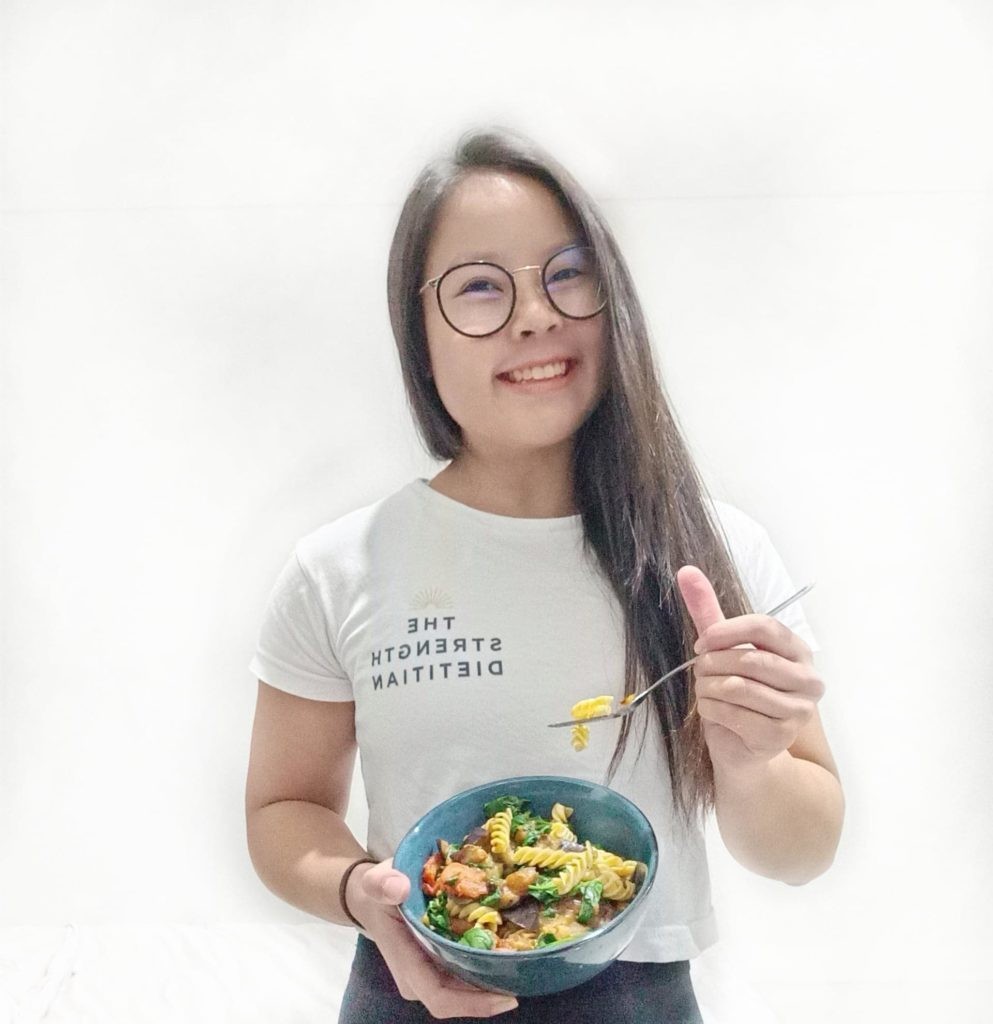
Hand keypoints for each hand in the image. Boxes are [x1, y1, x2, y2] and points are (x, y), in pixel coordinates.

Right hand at [346, 858, 518, 1018]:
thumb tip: (397, 887)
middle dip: (494, 991)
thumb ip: (382, 883)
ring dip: (495, 978)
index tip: (508, 997)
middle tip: (528, 972)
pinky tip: (509, 948)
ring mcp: (432, 973)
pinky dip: (488, 964)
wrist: (374, 898)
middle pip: (461, 999)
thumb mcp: (376, 882)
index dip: (474, 1003)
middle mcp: (420, 978)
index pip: (440, 998)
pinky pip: (468, 972)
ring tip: (525, 960)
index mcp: (407, 965)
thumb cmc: (379, 893)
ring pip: (468, 988)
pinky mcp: (442, 963)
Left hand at [676, 565, 824, 772]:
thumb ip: (708, 611)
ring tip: (707, 692)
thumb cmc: (735, 692)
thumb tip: (686, 571)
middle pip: (749, 659)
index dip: (727, 631)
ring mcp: (798, 711)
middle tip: (701, 672)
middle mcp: (808, 680)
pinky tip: (713, 710)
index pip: (765, 627)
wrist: (742, 746)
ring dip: (708, 689)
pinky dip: (710, 709)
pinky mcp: (780, 736)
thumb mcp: (722, 648)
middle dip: (712, 665)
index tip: (702, 643)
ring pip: (737, 687)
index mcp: (798, 651)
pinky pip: (733, 713)